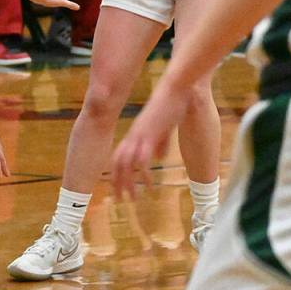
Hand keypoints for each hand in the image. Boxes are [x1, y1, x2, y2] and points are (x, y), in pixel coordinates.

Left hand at [110, 84, 188, 199]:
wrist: (174, 89)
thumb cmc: (170, 105)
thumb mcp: (162, 128)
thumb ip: (159, 143)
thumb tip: (158, 157)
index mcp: (134, 133)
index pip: (118, 156)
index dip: (116, 173)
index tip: (117, 187)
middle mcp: (133, 136)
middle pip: (117, 163)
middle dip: (117, 183)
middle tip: (119, 201)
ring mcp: (140, 136)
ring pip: (126, 165)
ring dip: (128, 183)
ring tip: (132, 199)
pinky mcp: (150, 136)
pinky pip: (143, 160)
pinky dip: (145, 175)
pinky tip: (150, 186)